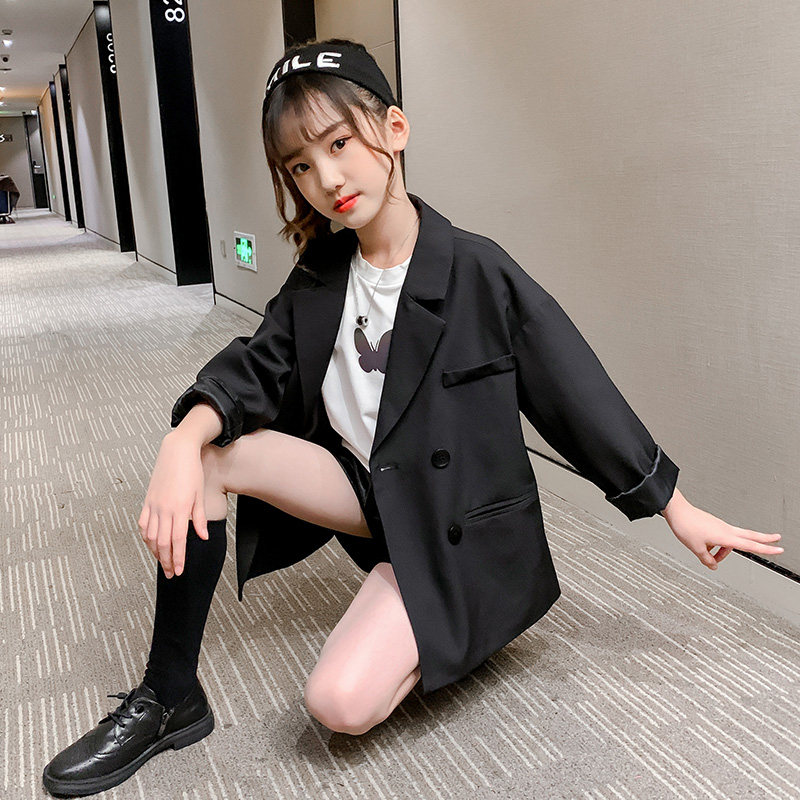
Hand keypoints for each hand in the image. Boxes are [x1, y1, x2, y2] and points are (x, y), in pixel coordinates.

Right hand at [137, 433, 209, 578]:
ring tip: (162, 562)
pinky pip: (144, 524)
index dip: (178, 558)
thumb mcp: (200, 495)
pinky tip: (151, 543)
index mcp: (179, 509)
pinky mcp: (147, 501)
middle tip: (170, 573)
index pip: (178, 541)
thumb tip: (202, 537)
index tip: (178, 571)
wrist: (177, 451)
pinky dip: (146, 537)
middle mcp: (164, 509)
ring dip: (155, 552)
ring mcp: (153, 505)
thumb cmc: (192, 471)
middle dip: (166, 561)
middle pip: (163, 543)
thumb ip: (200, 518)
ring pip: (151, 536)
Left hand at [663, 490, 783, 570]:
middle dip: (764, 539)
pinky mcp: (713, 524)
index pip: (750, 544)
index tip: (779, 549)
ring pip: (731, 541)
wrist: (677, 511)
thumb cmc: (686, 525)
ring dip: (724, 552)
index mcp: (725, 536)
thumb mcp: (696, 548)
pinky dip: (717, 545)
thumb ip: (706, 559)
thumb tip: (712, 565)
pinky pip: (721, 538)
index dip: (766, 549)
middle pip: (750, 535)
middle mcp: (725, 529)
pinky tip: (706, 547)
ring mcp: (720, 526)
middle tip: (777, 540)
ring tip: (710, 556)